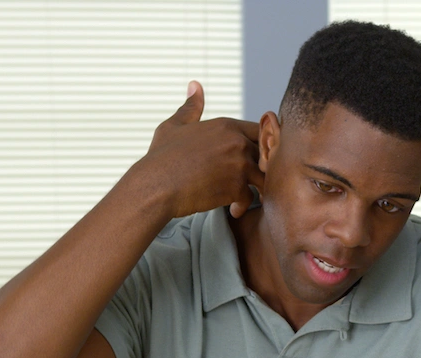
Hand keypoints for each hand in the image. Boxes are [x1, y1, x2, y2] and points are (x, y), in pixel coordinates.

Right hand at [134, 81, 264, 219]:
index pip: (259, 130)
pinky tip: (231, 209)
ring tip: (241, 195)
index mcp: (226, 126)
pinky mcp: (236, 188)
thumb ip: (191, 107)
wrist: (155, 186)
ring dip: (255, 188)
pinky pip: (249, 197)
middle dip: (260, 168)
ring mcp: (239, 166)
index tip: (250, 158)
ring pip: (262, 177)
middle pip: (265, 155)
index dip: (259, 144)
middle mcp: (237, 143)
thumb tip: (195, 85)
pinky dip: (241, 205)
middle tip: (250, 181)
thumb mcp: (174, 126)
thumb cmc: (161, 156)